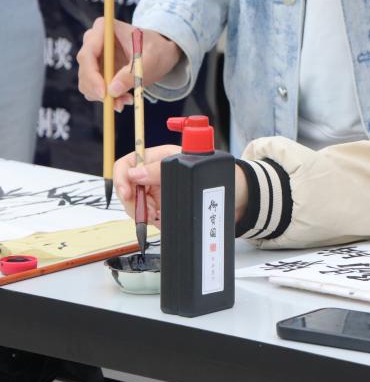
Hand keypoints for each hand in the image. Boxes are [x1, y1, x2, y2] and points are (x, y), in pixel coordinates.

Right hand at [76, 19, 181, 111]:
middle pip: (85, 70)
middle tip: (119, 104)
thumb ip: (133, 73)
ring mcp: (93, 57)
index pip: (88, 54)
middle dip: (100, 90)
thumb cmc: (158, 49)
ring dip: (105, 97)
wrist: (161, 53)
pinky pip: (94, 89)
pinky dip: (107, 98)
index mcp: (104, 29)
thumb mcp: (152, 60)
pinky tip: (125, 98)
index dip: (92, 75)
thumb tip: (112, 91)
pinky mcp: (96, 71)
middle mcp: (93, 41)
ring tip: (128, 100)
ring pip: (87, 83)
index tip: (104, 93)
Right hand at [114, 145, 249, 225]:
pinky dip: (153, 222)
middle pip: (126, 189)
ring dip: (145, 215)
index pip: (126, 164)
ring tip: (161, 216)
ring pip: (135, 207)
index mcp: (157, 158)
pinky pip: (148, 218)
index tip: (128, 194)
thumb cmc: (215, 172)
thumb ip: (159, 169)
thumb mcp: (187, 166)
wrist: (235, 193)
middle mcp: (153, 175)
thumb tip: (133, 173)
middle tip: (153, 212)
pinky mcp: (162, 209)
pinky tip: (164, 220)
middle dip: (135, 204)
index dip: (121, 178)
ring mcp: (156, 192)